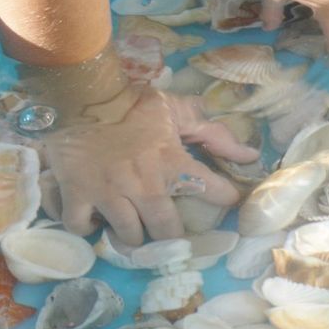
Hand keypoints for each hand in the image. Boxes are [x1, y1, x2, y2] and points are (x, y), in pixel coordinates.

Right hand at [43, 89, 257, 244]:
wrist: (81, 93)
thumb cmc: (131, 102)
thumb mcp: (175, 110)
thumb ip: (212, 133)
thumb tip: (250, 155)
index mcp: (171, 160)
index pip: (210, 190)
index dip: (223, 198)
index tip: (226, 201)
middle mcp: (143, 183)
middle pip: (166, 230)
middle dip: (170, 234)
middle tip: (168, 230)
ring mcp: (109, 192)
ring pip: (129, 235)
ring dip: (134, 234)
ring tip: (134, 227)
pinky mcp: (78, 194)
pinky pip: (83, 226)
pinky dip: (89, 226)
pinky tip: (96, 219)